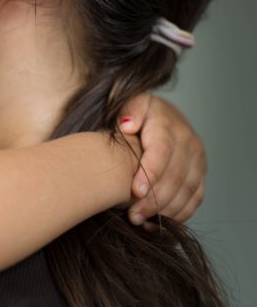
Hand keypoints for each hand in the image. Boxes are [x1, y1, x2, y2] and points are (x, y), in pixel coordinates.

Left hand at [117, 94, 205, 226]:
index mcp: (167, 124)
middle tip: (132, 216)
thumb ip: (127, 111)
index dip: (150, 173)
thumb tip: (128, 125)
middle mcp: (188, 142)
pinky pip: (194, 199)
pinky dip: (179, 214)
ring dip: (166, 211)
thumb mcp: (126, 103)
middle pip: (175, 176)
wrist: (155, 114)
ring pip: (187, 191)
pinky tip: (158, 223)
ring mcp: (197, 159)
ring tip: (140, 222)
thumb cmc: (133, 113)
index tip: (135, 192)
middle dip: (154, 199)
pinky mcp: (200, 174)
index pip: (162, 151)